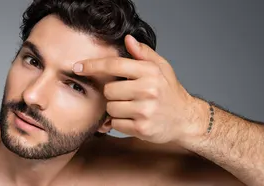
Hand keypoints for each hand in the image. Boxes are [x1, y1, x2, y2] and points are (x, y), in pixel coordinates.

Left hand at [73, 35, 206, 143]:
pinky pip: (116, 123)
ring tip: (131, 108)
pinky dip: (120, 122)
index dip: (93, 65)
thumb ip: (143, 53)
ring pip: (110, 107)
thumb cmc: (170, 92)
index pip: (114, 65)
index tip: (78, 67)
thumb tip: (127, 39)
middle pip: (108, 90)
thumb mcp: (162, 68)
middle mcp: (148, 90)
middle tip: (126, 95)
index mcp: (150, 72)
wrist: (186, 120)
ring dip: (116, 109)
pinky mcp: (142, 128)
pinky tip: (133, 119)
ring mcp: (145, 110)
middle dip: (113, 93)